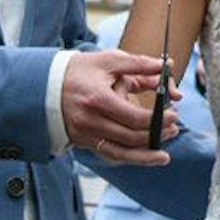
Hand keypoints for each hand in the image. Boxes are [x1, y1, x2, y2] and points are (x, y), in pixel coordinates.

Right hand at [62, 50, 174, 165]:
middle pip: (130, 137)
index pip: (133, 117)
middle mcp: (90, 121)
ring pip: (120, 154)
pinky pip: (109, 155)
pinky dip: (128, 159)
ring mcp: (85, 135)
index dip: (157, 119)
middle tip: (174, 129)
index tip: (173, 114)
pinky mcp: (83, 142)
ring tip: (164, 156)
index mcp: (97, 99)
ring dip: (145, 156)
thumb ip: (138, 64)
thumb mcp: (108, 60)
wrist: (44, 85)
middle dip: (156, 135)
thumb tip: (165, 67)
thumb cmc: (79, 70)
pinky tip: (143, 158)